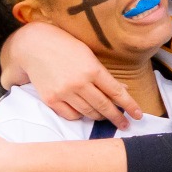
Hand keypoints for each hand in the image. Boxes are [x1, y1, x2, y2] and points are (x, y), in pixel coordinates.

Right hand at [9, 22, 142, 127]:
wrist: (34, 46)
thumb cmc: (64, 47)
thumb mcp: (88, 55)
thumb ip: (104, 74)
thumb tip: (122, 89)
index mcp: (92, 69)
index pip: (116, 92)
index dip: (129, 105)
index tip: (138, 115)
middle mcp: (79, 83)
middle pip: (104, 106)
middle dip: (117, 117)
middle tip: (124, 124)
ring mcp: (64, 92)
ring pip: (88, 113)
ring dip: (99, 116)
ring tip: (104, 116)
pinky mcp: (51, 99)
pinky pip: (71, 115)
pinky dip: (80, 115)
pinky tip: (83, 111)